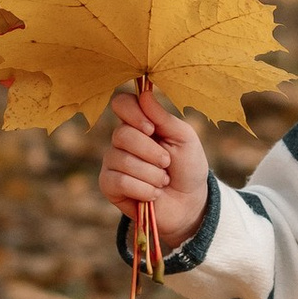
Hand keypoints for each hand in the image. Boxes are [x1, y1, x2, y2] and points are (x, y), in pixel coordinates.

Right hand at [103, 78, 209, 246]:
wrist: (189, 204)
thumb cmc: (188, 167)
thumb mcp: (184, 139)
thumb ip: (164, 118)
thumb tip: (144, 95)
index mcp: (140, 123)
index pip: (122, 103)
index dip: (133, 113)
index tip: (151, 128)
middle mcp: (122, 140)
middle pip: (122, 134)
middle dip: (151, 152)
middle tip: (167, 163)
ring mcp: (112, 162)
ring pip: (122, 160)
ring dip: (152, 174)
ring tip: (163, 181)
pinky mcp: (108, 185)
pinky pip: (119, 181)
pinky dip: (143, 189)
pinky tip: (153, 194)